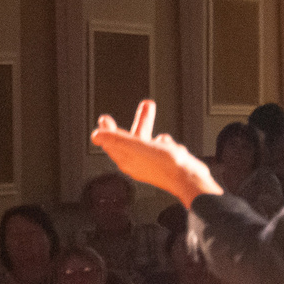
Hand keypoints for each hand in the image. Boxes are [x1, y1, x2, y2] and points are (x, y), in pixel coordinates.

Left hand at [89, 101, 221, 207]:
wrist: (188, 177)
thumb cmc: (164, 164)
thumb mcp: (134, 147)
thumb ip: (114, 139)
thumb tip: (96, 136)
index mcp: (126, 158)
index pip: (111, 142)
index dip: (107, 129)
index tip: (105, 119)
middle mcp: (137, 162)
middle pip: (131, 138)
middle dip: (135, 120)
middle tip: (136, 106)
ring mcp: (153, 162)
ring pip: (147, 140)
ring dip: (148, 125)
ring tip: (150, 109)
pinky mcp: (167, 162)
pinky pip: (162, 147)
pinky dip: (164, 142)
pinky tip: (167, 141)